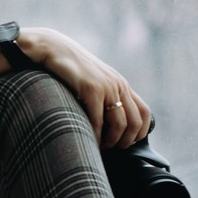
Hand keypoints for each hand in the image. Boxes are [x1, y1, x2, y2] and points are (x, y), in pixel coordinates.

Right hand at [18, 27, 151, 148]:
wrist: (52, 48)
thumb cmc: (68, 68)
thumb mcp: (93, 80)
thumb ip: (104, 94)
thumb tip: (107, 118)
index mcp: (121, 83)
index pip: (144, 113)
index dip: (139, 133)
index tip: (126, 143)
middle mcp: (119, 84)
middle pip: (134, 122)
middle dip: (124, 142)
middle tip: (111, 149)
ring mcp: (107, 86)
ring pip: (120, 124)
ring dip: (111, 141)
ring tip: (100, 146)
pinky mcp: (91, 88)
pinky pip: (98, 120)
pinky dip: (95, 135)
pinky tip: (88, 140)